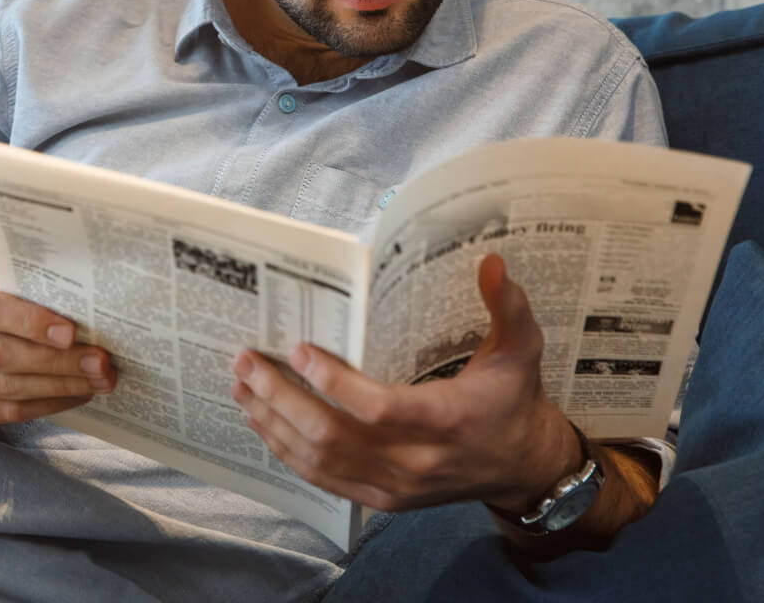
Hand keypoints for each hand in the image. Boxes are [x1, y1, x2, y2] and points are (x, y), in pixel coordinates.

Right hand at [0, 278, 116, 433]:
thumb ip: (22, 297)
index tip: (71, 332)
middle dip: (57, 360)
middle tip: (100, 361)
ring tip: (99, 379)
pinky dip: (50, 404)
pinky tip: (77, 394)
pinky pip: (9, 412)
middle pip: (0, 354)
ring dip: (61, 385)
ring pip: (8, 387)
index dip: (31, 321)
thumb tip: (83, 308)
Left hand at [231, 253, 579, 512]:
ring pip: (321, 461)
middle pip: (335, 437)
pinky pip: (324, 481)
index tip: (299, 350)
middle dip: (283, 398)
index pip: (381, 409)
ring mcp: (396, 486)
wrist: (523, 467)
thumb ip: (508, 306)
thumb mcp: (522, 349)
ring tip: (241, 386)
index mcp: (448, 420)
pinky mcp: (382, 500)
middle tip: (247, 362)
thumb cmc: (513, 400)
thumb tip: (492, 262)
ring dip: (274, 423)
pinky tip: (262, 423)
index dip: (335, 384)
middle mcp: (418, 461)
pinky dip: (287, 453)